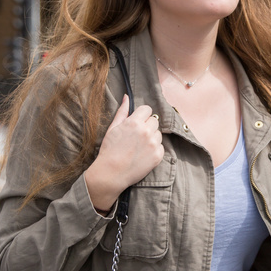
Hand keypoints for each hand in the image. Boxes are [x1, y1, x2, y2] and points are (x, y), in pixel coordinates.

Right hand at [84, 95, 163, 212]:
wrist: (111, 173)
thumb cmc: (109, 150)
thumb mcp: (113, 128)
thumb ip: (122, 111)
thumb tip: (127, 97)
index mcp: (134, 122)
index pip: (147, 109)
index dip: (142, 115)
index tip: (137, 122)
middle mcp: (146, 131)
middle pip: (154, 121)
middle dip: (147, 126)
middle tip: (136, 137)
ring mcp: (153, 144)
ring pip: (158, 134)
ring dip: (151, 137)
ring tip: (139, 147)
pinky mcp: (158, 156)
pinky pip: (161, 147)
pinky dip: (154, 150)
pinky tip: (143, 155)